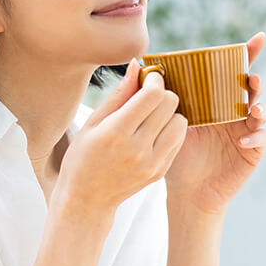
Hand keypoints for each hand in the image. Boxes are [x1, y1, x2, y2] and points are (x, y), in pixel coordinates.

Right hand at [52, 58, 187, 215]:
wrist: (87, 199)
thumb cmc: (83, 156)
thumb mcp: (93, 122)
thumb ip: (119, 94)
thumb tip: (137, 65)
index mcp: (116, 132)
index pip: (153, 95)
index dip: (155, 80)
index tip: (149, 78)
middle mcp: (137, 149)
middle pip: (170, 104)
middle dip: (162, 93)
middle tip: (149, 96)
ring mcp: (152, 163)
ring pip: (181, 122)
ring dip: (170, 113)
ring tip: (152, 116)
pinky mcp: (160, 172)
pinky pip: (178, 140)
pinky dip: (170, 131)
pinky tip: (153, 133)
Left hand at [164, 32, 265, 213]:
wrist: (186, 191)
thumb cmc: (174, 153)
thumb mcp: (165, 121)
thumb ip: (157, 95)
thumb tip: (137, 63)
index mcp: (218, 99)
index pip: (234, 72)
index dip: (249, 54)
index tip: (258, 38)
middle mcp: (235, 111)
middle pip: (251, 89)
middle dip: (255, 80)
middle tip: (251, 77)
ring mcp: (246, 131)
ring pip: (261, 112)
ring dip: (260, 106)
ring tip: (253, 108)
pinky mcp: (252, 152)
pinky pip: (260, 140)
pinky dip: (255, 137)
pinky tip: (243, 140)